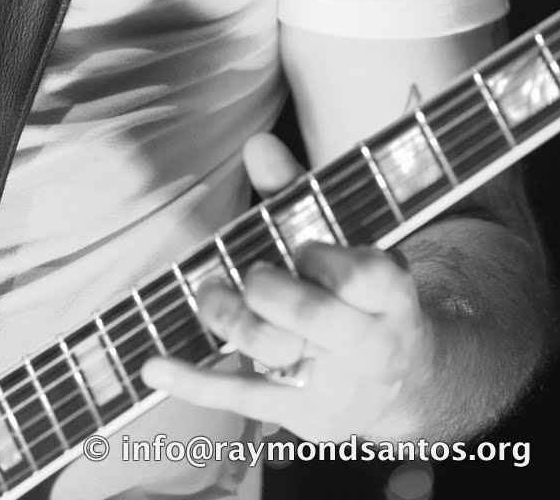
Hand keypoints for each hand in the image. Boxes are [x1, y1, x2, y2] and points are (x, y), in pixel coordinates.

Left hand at [141, 133, 436, 440]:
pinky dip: (191, 381)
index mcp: (389, 296)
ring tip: (209, 294)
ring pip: (273, 354)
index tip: (303, 248)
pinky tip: (152, 367)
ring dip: (229, 318)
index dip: (324, 259)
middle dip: (271, 290)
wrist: (406, 387)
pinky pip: (239, 398)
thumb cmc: (362, 296)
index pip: (360, 276)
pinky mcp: (297, 414)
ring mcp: (332, 385)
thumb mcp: (349, 244)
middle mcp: (368, 346)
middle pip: (313, 318)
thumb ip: (299, 195)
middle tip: (253, 275)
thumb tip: (257, 145)